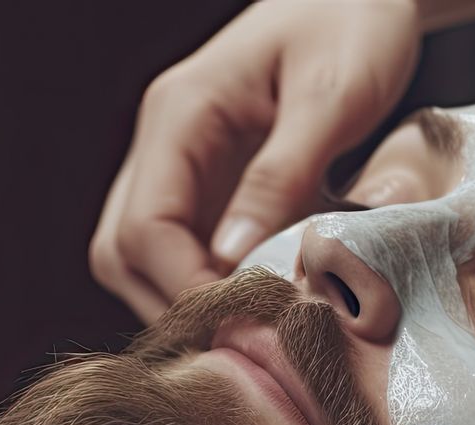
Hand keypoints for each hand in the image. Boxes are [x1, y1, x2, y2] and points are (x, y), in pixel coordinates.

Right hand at [89, 0, 420, 321]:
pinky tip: (268, 299)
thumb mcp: (331, 97)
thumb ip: (282, 174)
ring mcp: (181, 164)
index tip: (248, 326)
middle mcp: (164, 142)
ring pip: (142, 259)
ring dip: (191, 301)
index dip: (185, 288)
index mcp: (179, 112)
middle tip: (252, 342)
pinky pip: (185, 248)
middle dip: (177, 305)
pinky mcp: (209, 183)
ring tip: (261, 329)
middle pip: (121, 253)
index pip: (141, 228)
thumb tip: (232, 257)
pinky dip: (215, 284)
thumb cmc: (353, 25)